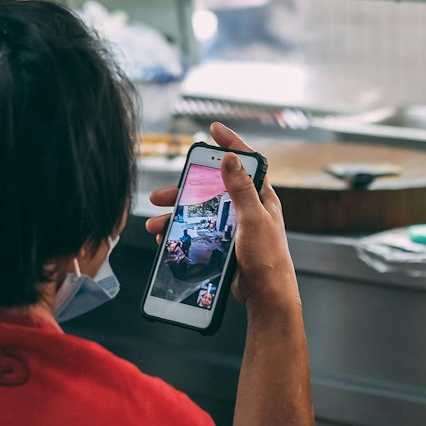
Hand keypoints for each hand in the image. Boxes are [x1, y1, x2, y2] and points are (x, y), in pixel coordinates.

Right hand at [145, 122, 298, 312]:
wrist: (266, 296)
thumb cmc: (268, 258)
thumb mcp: (253, 219)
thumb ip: (241, 189)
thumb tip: (230, 158)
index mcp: (260, 197)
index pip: (246, 162)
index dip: (230, 143)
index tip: (213, 129)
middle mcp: (247, 208)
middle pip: (211, 188)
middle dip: (184, 189)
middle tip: (161, 194)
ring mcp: (235, 226)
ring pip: (200, 211)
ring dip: (177, 215)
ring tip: (157, 222)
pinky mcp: (225, 243)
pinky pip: (199, 231)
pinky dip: (182, 232)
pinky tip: (167, 237)